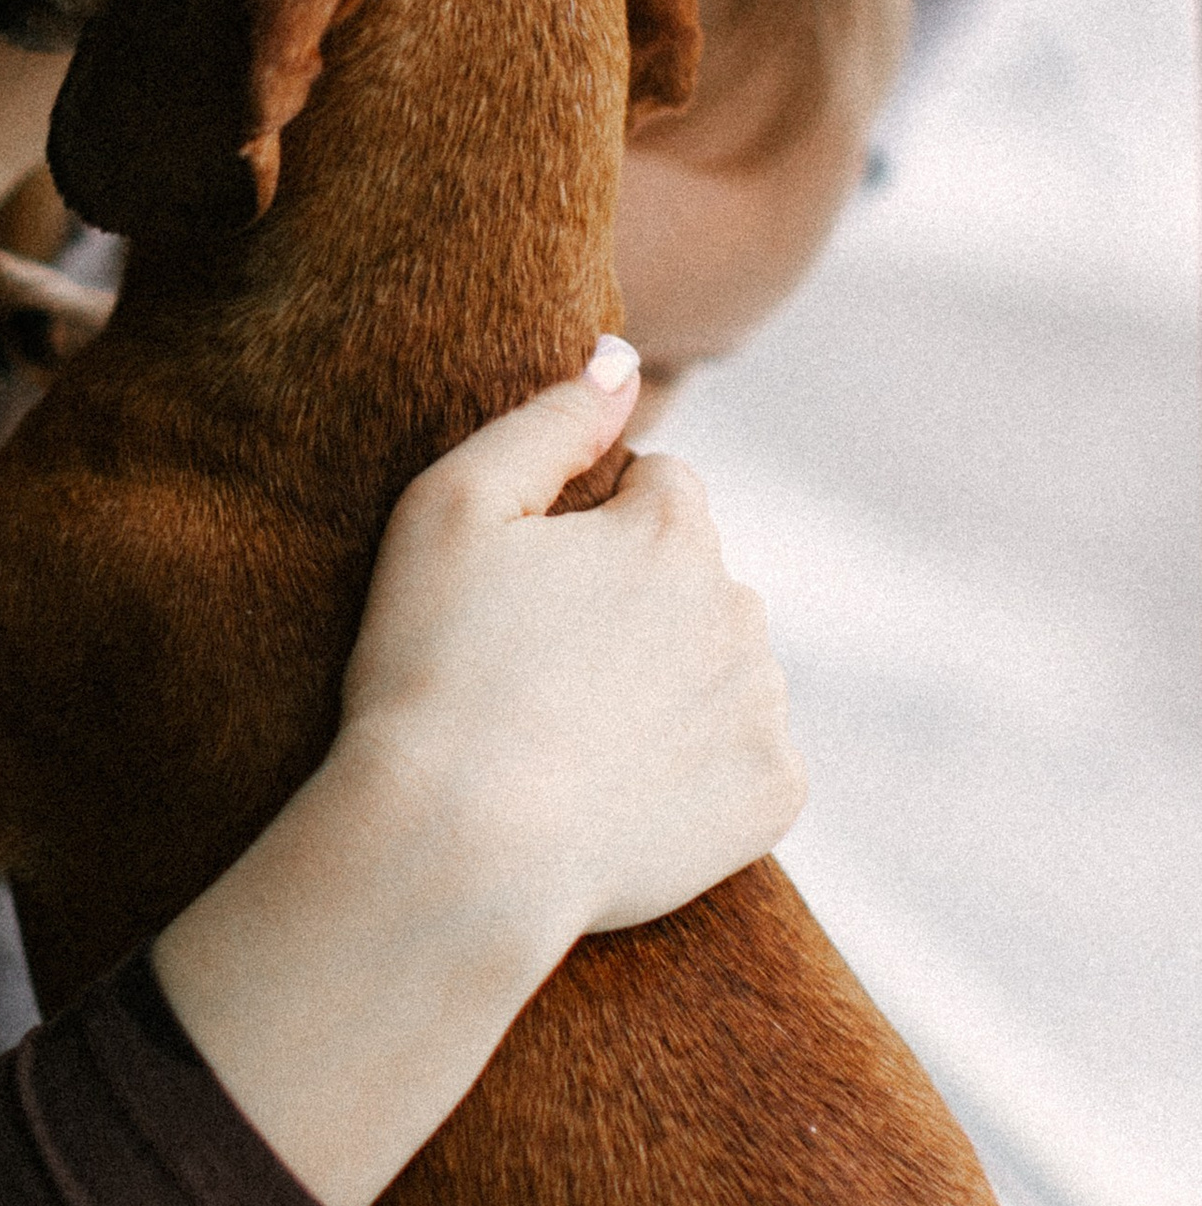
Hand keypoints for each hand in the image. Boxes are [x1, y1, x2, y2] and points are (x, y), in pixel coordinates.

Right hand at [336, 350, 802, 946]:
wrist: (458, 845)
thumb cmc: (432, 668)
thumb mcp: (449, 508)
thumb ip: (545, 420)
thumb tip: (618, 360)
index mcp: (672, 527)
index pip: (656, 489)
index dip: (586, 533)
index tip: (527, 594)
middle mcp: (741, 606)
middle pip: (696, 580)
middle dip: (640, 607)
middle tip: (541, 672)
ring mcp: (764, 706)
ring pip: (725, 667)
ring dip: (674, 684)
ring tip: (574, 737)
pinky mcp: (773, 796)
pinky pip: (748, 764)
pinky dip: (700, 774)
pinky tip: (621, 793)